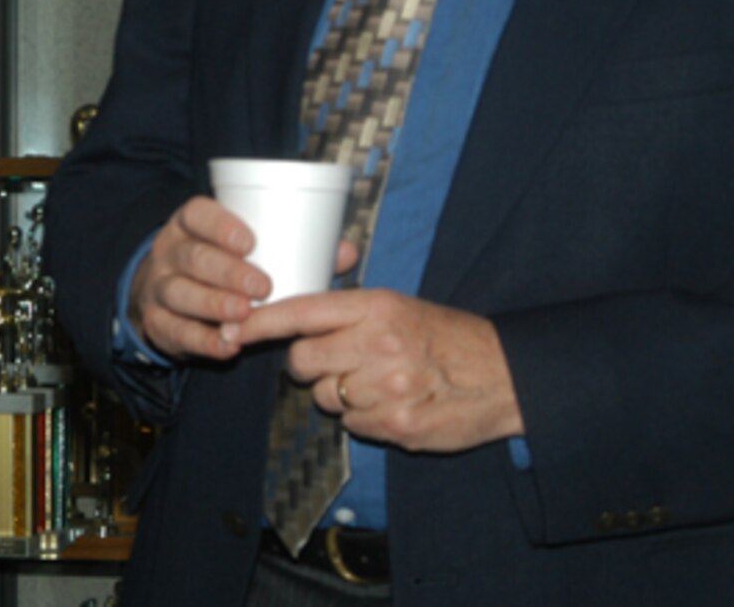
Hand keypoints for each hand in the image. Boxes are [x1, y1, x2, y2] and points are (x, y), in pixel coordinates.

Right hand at [127, 196, 360, 360]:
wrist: (165, 294)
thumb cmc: (221, 264)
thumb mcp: (244, 250)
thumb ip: (294, 249)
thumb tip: (346, 251)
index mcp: (191, 224)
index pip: (198, 214)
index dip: (220, 225)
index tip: (250, 242)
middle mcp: (170, 251)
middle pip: (192, 257)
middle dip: (227, 272)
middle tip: (262, 287)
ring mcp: (159, 287)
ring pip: (179, 293)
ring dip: (212, 305)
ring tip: (244, 315)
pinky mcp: (156, 322)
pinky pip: (175, 331)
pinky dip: (202, 341)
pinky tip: (227, 347)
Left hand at [254, 288, 523, 452]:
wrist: (503, 375)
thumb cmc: (445, 337)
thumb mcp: (398, 306)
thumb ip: (347, 312)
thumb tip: (292, 320)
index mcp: (375, 307)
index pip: (301, 312)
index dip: (260, 322)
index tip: (230, 326)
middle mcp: (377, 345)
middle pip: (302, 361)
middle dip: (310, 366)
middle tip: (338, 362)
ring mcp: (387, 388)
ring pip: (325, 398)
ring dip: (340, 394)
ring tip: (376, 382)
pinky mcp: (397, 426)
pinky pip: (353, 426)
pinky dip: (364, 418)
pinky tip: (392, 404)